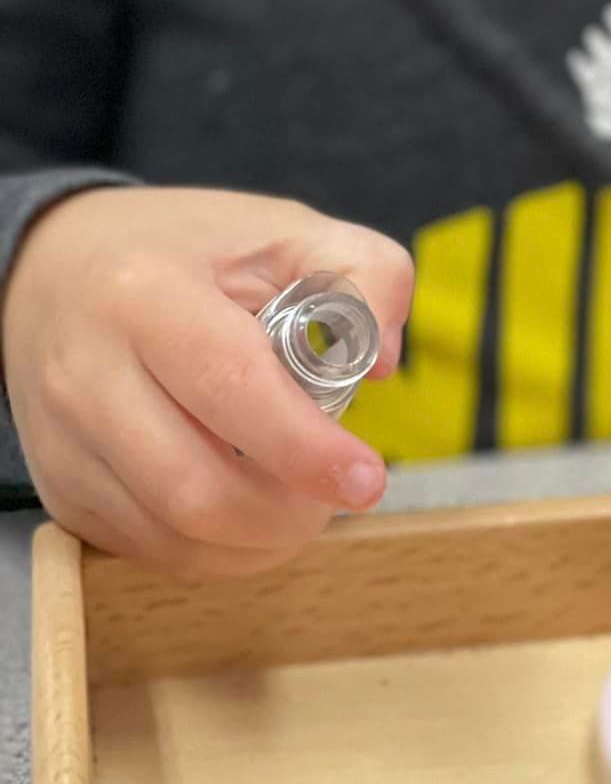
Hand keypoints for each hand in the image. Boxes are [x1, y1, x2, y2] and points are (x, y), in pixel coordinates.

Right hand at [1, 187, 413, 579]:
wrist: (55, 273)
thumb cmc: (188, 256)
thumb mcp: (286, 232)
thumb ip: (365, 275)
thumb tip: (381, 361)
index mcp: (146, 295)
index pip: (230, 387)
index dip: (305, 448)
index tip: (365, 479)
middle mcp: (88, 374)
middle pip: (197, 490)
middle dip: (290, 513)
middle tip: (339, 489)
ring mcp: (64, 443)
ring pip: (176, 537)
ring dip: (262, 540)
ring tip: (301, 499)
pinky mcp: (61, 493)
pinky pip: (153, 552)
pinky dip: (220, 549)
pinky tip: (250, 509)